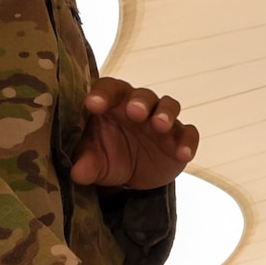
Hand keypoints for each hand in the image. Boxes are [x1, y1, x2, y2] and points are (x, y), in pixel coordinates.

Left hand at [69, 77, 197, 189]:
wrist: (132, 175)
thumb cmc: (107, 154)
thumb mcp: (93, 161)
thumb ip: (85, 163)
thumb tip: (77, 174)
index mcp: (113, 103)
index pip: (108, 89)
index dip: (102, 94)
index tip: (93, 105)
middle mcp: (139, 105)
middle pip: (142, 95)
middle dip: (140, 102)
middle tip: (134, 112)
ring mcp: (162, 120)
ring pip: (168, 106)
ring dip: (165, 113)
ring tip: (161, 125)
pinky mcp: (179, 137)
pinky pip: (188, 133)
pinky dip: (188, 142)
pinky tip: (184, 154)